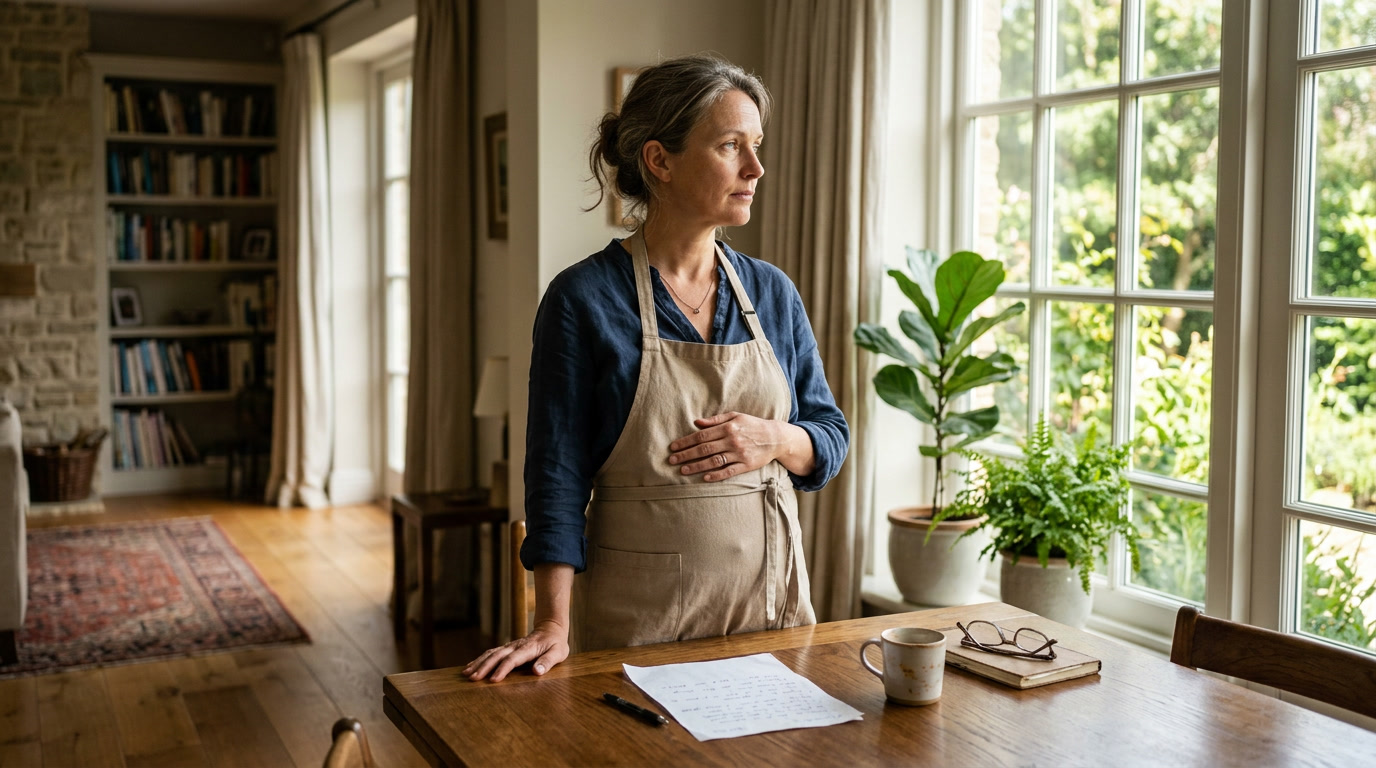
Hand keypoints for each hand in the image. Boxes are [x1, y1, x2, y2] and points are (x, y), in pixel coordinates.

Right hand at [462, 619, 568, 682]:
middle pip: (497, 656)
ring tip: (466, 673)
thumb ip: (548, 661)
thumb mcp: (558, 653)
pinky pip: (490, 653)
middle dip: (484, 667)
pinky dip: (479, 659)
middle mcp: (515, 646)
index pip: (513, 659)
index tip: (493, 680)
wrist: (550, 628)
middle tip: (473, 678)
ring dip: (478, 663)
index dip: (503, 669)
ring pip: (491, 653)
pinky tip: (470, 666)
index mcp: (528, 649)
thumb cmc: (555, 643)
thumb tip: (537, 671)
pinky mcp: (506, 648)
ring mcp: (509, 646)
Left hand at [668, 412, 812, 480]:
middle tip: (672, 460)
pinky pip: (729, 471)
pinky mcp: (747, 465)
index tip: (673, 447)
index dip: (686, 441)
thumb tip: (696, 422)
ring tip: (683, 470)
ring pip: (714, 461)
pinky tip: (705, 478)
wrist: (775, 437)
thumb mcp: (735, 416)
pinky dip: (716, 475)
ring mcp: (739, 454)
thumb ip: (715, 419)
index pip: (702, 435)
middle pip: (704, 449)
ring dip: (697, 466)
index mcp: (728, 427)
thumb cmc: (752, 425)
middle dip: (686, 455)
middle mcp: (732, 440)